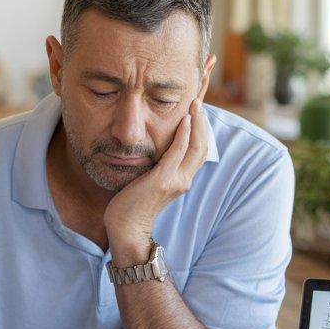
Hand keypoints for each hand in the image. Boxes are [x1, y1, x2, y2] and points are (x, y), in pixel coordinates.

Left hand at [103, 98, 209, 259]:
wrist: (126, 227)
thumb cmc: (132, 204)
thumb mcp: (149, 181)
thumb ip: (156, 166)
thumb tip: (154, 150)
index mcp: (181, 179)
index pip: (199, 150)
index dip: (202, 129)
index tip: (198, 110)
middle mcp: (183, 180)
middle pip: (203, 146)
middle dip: (203, 121)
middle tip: (199, 100)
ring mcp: (175, 180)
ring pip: (195, 147)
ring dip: (197, 123)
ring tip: (195, 104)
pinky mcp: (163, 180)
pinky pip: (178, 152)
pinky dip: (184, 135)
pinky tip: (184, 120)